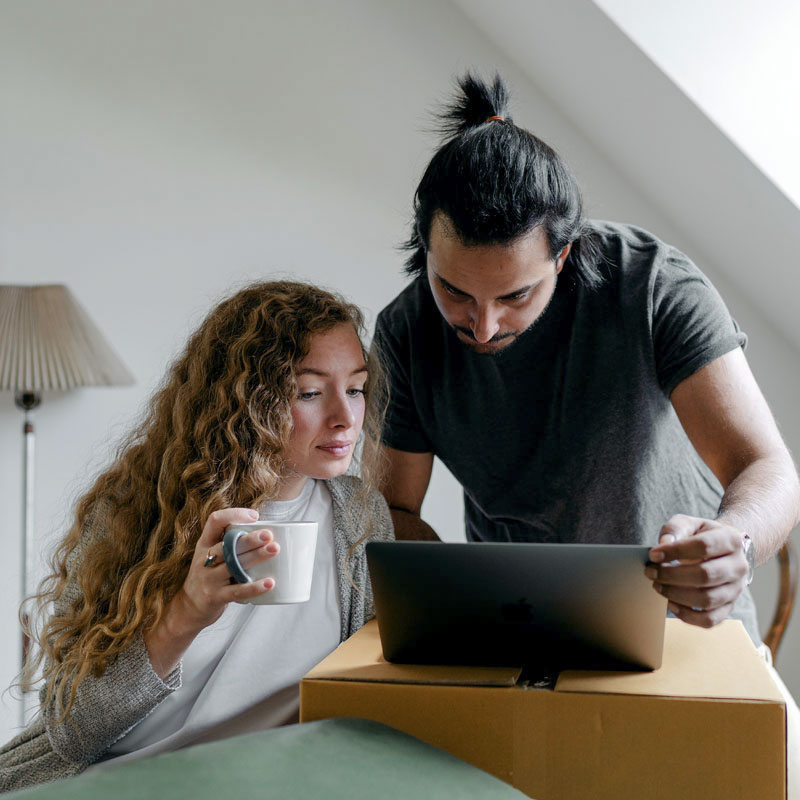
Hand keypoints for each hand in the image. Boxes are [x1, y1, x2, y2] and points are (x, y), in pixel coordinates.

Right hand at [175, 508, 280, 633]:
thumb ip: (230, 544)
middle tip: (269, 535)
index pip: (214, 521)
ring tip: (275, 550)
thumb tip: (266, 532)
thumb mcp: (211, 555)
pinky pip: (237, 591)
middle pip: (227, 545)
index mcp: (205, 544)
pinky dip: (255, 587)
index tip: (255, 516)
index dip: (234, 514)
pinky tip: (270, 582)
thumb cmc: (209, 576)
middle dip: (249, 539)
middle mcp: (204, 559)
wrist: (189, 608)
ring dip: (256, 556)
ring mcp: (208, 579)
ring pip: (233, 565)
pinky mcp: (215, 597)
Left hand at [646, 514, 748, 627]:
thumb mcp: (689, 523)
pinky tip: (670, 604)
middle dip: (672, 576)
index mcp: (731, 540)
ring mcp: (736, 589)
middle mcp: (739, 566)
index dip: (675, 551)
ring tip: (657, 586)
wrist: (724, 550)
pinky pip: (710, 619)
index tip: (653, 554)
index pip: (703, 546)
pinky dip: (687, 615)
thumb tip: (663, 545)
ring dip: (676, 595)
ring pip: (707, 600)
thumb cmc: (702, 535)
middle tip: (650, 573)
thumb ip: (675, 529)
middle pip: (705, 576)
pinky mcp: (729, 606)